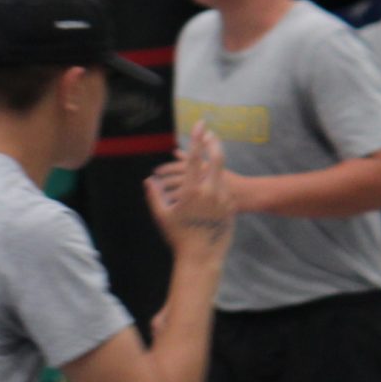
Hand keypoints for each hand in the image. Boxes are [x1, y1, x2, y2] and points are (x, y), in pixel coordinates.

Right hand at [147, 125, 234, 254]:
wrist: (202, 256)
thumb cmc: (178, 237)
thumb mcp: (162, 216)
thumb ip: (155, 195)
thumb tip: (149, 181)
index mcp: (192, 191)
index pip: (196, 158)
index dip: (198, 139)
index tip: (200, 124)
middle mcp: (211, 191)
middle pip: (217, 159)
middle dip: (214, 143)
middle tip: (211, 133)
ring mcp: (224, 199)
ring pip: (221, 174)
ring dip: (214, 166)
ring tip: (206, 165)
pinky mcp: (231, 207)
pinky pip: (224, 190)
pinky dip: (217, 184)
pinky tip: (210, 190)